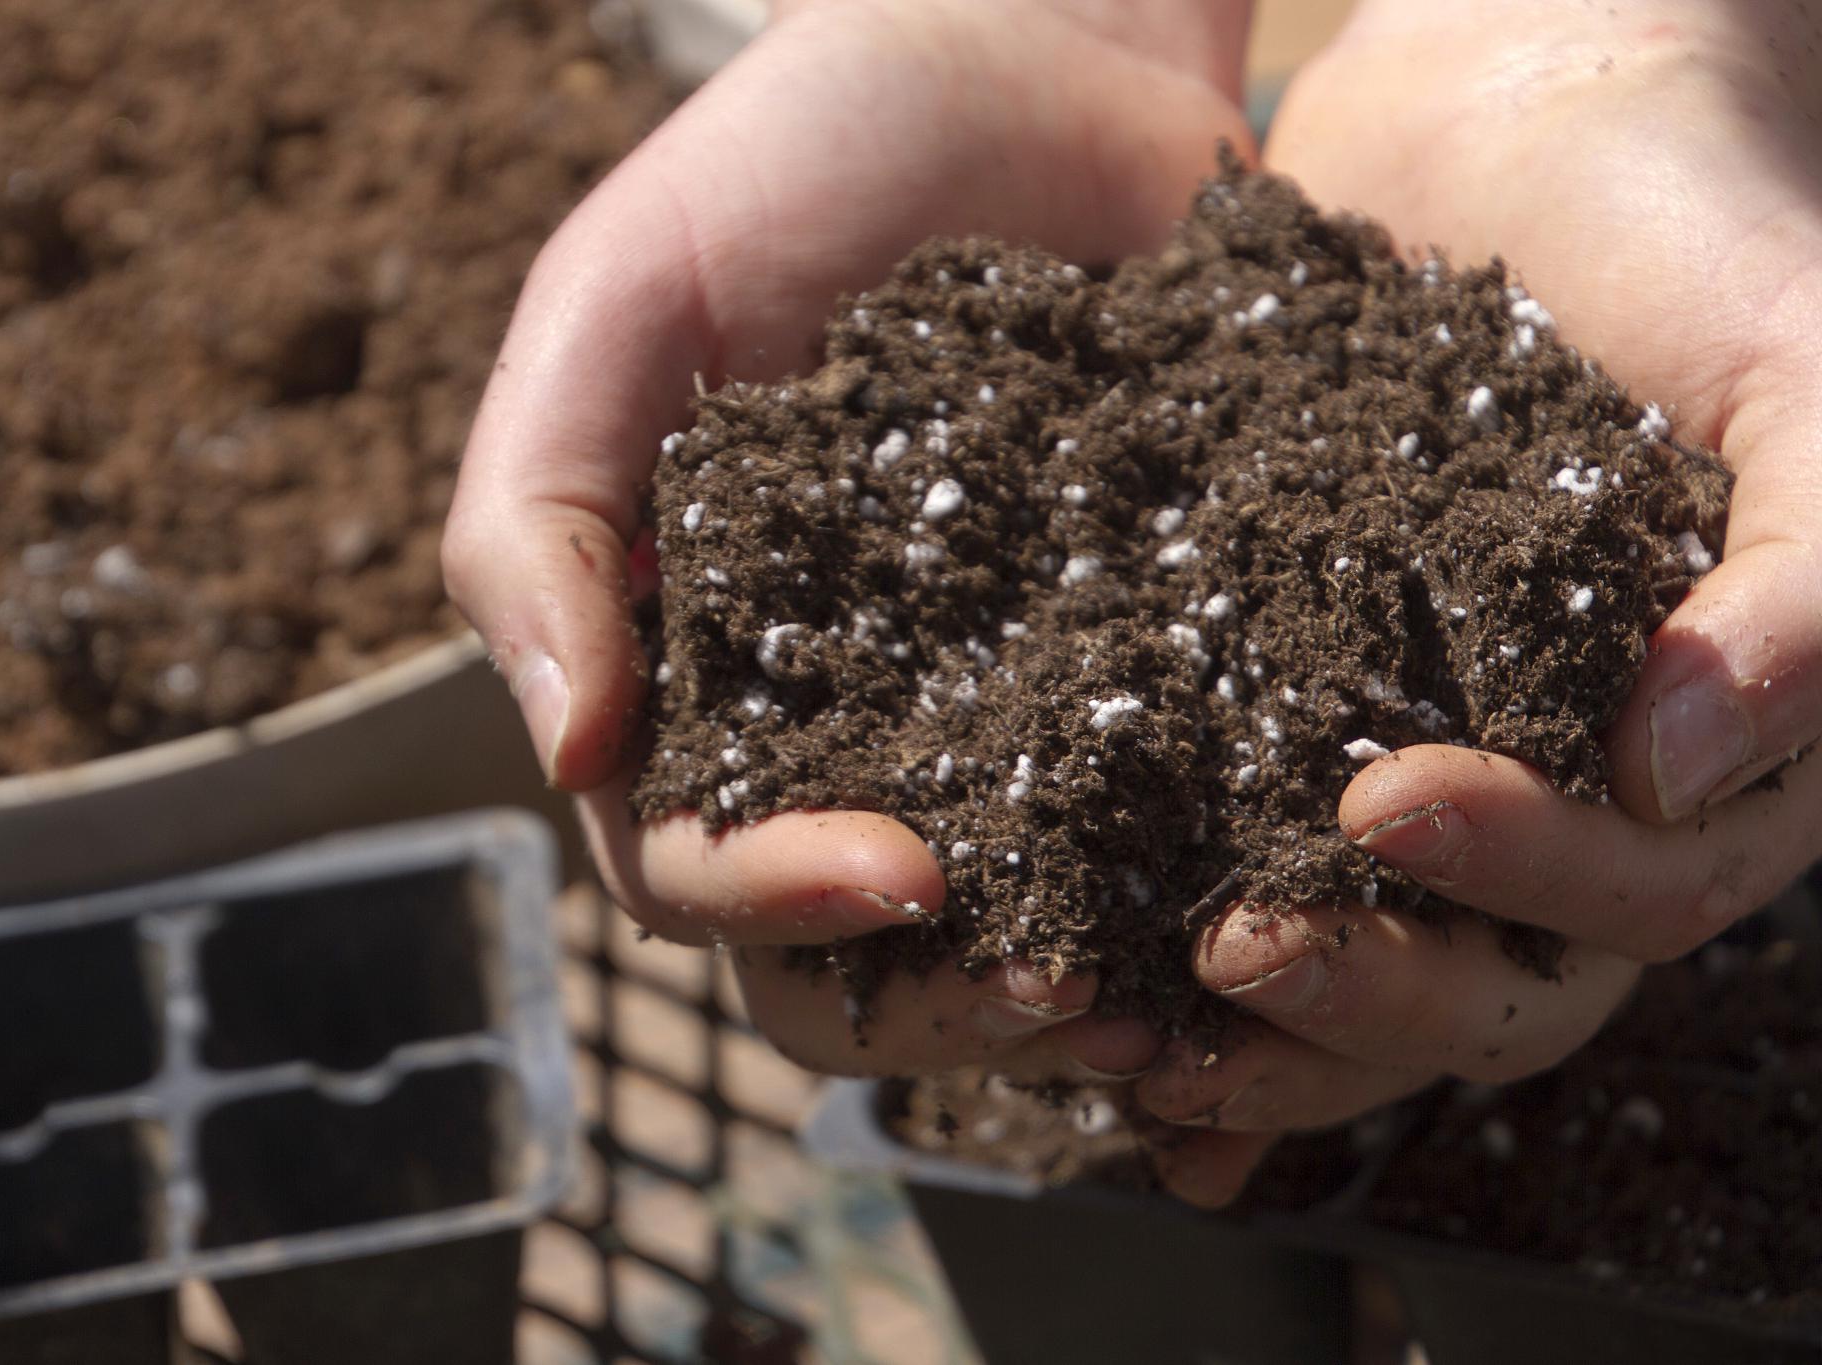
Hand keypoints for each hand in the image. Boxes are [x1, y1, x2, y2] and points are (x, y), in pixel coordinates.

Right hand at [443, 0, 1266, 1196]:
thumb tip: (571, 755)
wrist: (1027, 41)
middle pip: (855, 951)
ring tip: (1199, 981)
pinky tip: (1304, 878)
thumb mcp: (620, 305)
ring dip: (1097, 982)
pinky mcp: (1154, 650)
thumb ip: (540, 522)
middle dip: (949, 995)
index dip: (775, 901)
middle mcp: (840, 720)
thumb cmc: (785, 161)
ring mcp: (1000, 698)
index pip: (689, 864)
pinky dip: (1225, 867)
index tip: (907, 872)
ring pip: (1022, 921)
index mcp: (690, 670)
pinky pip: (1177, 805)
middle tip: (1072, 991)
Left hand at [1123, 0, 1821, 1178]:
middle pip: (1489, 982)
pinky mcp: (1296, 734)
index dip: (1520, 873)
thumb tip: (1675, 768)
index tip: (1385, 800)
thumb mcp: (1804, 371)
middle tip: (1227, 942)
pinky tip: (1091, 1024)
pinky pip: (1247, 876)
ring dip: (1254, 1025)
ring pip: (1365, 965)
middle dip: (1363, 982)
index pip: (1635, 891)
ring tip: (1123, 1027)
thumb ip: (1810, 574)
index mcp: (1717, 759)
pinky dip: (1174, 968)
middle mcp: (1576, 804)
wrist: (1525, 131)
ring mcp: (1437, 777)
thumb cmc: (1694, 237)